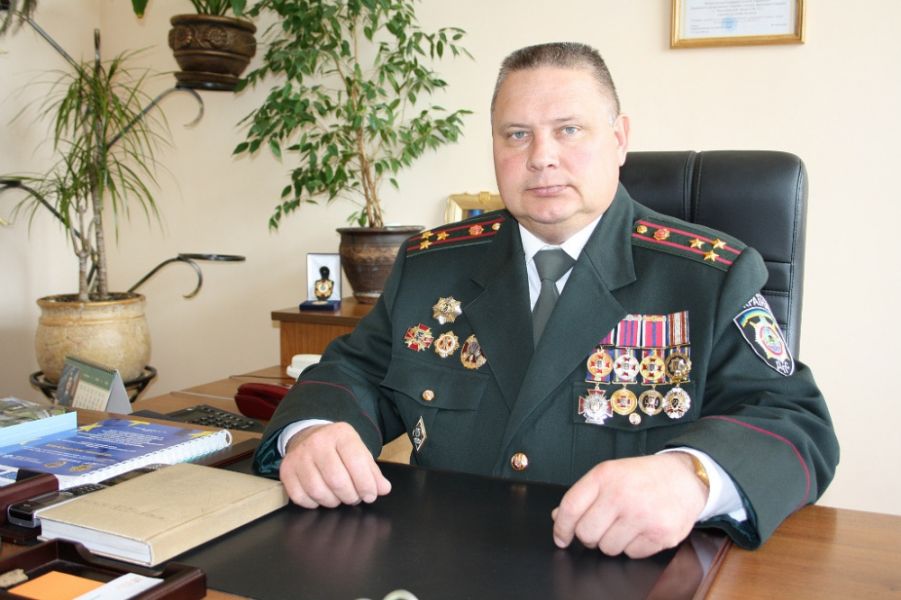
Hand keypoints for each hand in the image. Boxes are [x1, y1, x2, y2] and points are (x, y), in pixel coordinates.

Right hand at [279, 422, 391, 508]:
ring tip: (340, 497)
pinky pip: (300, 497)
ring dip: (333, 501)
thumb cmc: (339, 449)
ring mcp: (299, 456)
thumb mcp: (359, 452)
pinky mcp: (286, 470)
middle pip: (337, 480)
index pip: (356, 462)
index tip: (370, 495)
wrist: (309, 437)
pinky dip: (314, 503)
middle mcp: (317, 442)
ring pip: (318, 491)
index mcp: (341, 434)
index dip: (366, 484)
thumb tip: (383, 489)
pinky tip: (322, 497)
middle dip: (350, 496)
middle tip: (355, 498)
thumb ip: (372, 471)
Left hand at [551, 453, 707, 557]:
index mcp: (605, 476)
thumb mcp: (610, 474)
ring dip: (612, 541)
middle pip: (586, 534)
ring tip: (626, 523)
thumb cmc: (644, 476)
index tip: (561, 536)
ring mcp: (642, 516)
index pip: (570, 508)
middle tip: (600, 527)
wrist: (686, 478)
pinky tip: (642, 528)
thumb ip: (584, 495)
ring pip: (608, 548)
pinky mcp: (660, 535)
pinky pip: (632, 554)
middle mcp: (622, 495)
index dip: (561, 527)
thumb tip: (559, 518)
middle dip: (589, 535)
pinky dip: (633, 546)